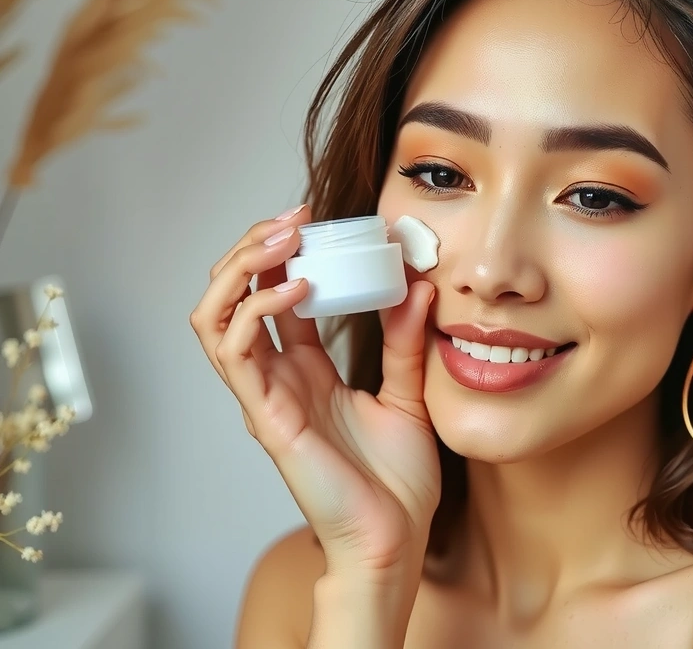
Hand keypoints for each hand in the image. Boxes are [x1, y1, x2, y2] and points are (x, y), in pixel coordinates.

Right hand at [190, 205, 439, 574]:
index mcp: (306, 370)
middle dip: (253, 247)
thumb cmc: (397, 478)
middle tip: (295, 217)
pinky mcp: (264, 415)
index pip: (275, 296)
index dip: (284, 252)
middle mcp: (277, 377)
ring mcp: (264, 395)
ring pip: (214, 315)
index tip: (316, 216)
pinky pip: (236, 351)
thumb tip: (417, 285)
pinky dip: (256, 309)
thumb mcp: (409, 392)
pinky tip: (295, 289)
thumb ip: (406, 341)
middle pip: (233, 295)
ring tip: (283, 238)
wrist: (395, 536)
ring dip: (241, 267)